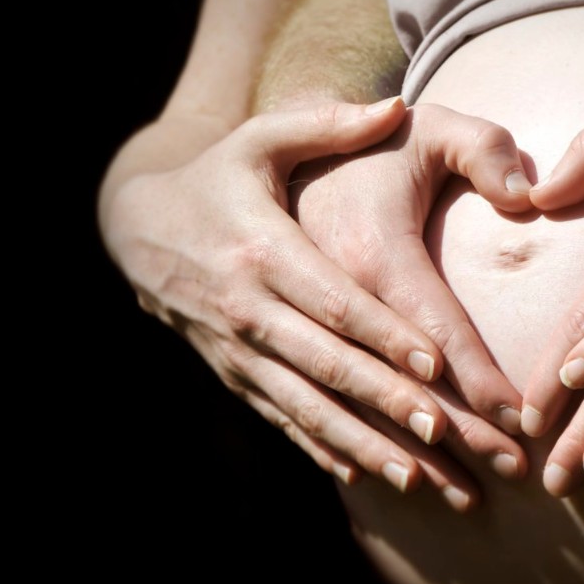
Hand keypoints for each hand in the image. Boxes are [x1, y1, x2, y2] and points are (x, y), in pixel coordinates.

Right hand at [101, 99, 525, 510]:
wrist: (139, 225)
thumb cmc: (221, 176)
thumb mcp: (262, 139)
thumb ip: (329, 124)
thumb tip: (400, 105)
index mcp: (264, 248)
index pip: (334, 300)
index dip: (384, 334)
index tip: (436, 364)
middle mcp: (250, 308)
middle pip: (328, 363)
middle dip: (386, 402)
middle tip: (445, 435)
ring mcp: (239, 349)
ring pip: (308, 405)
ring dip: (364, 444)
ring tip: (421, 479)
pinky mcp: (235, 374)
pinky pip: (283, 418)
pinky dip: (323, 448)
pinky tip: (365, 477)